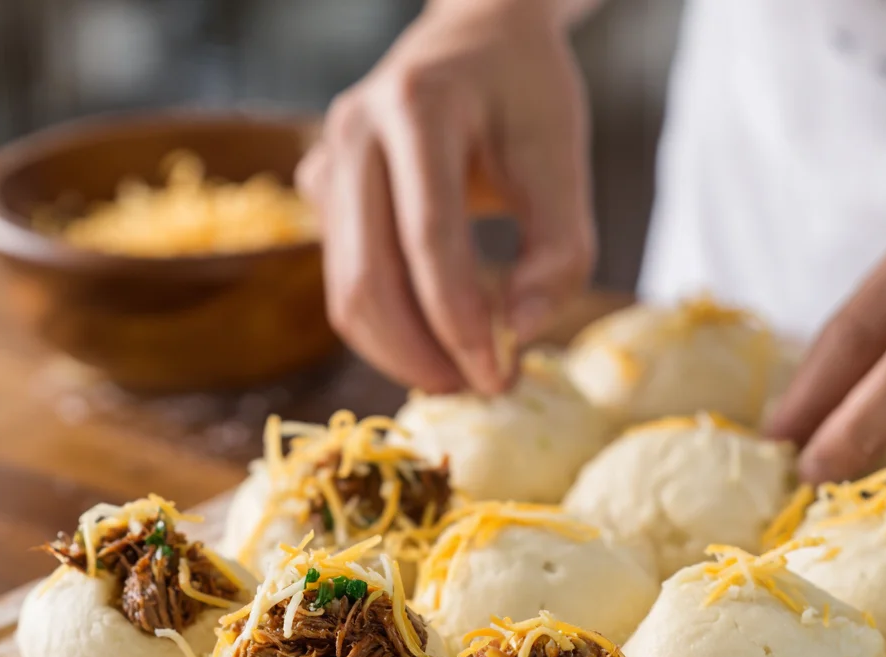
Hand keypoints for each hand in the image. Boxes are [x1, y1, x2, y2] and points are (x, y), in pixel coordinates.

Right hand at [298, 0, 596, 394]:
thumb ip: (560, 250)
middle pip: (368, 280)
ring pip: (346, 292)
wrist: (476, 37)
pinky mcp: (322, 192)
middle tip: (476, 390)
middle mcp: (354, 133)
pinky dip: (387, 328)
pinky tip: (434, 341)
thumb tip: (518, 336)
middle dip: (421, 355)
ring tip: (458, 375)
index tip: (499, 378)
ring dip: (399, 353)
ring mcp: (327, 162)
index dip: (460, 323)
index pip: (428, 240)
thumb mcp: (564, 158)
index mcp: (417, 107)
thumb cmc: (526, 94)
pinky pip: (344, 281)